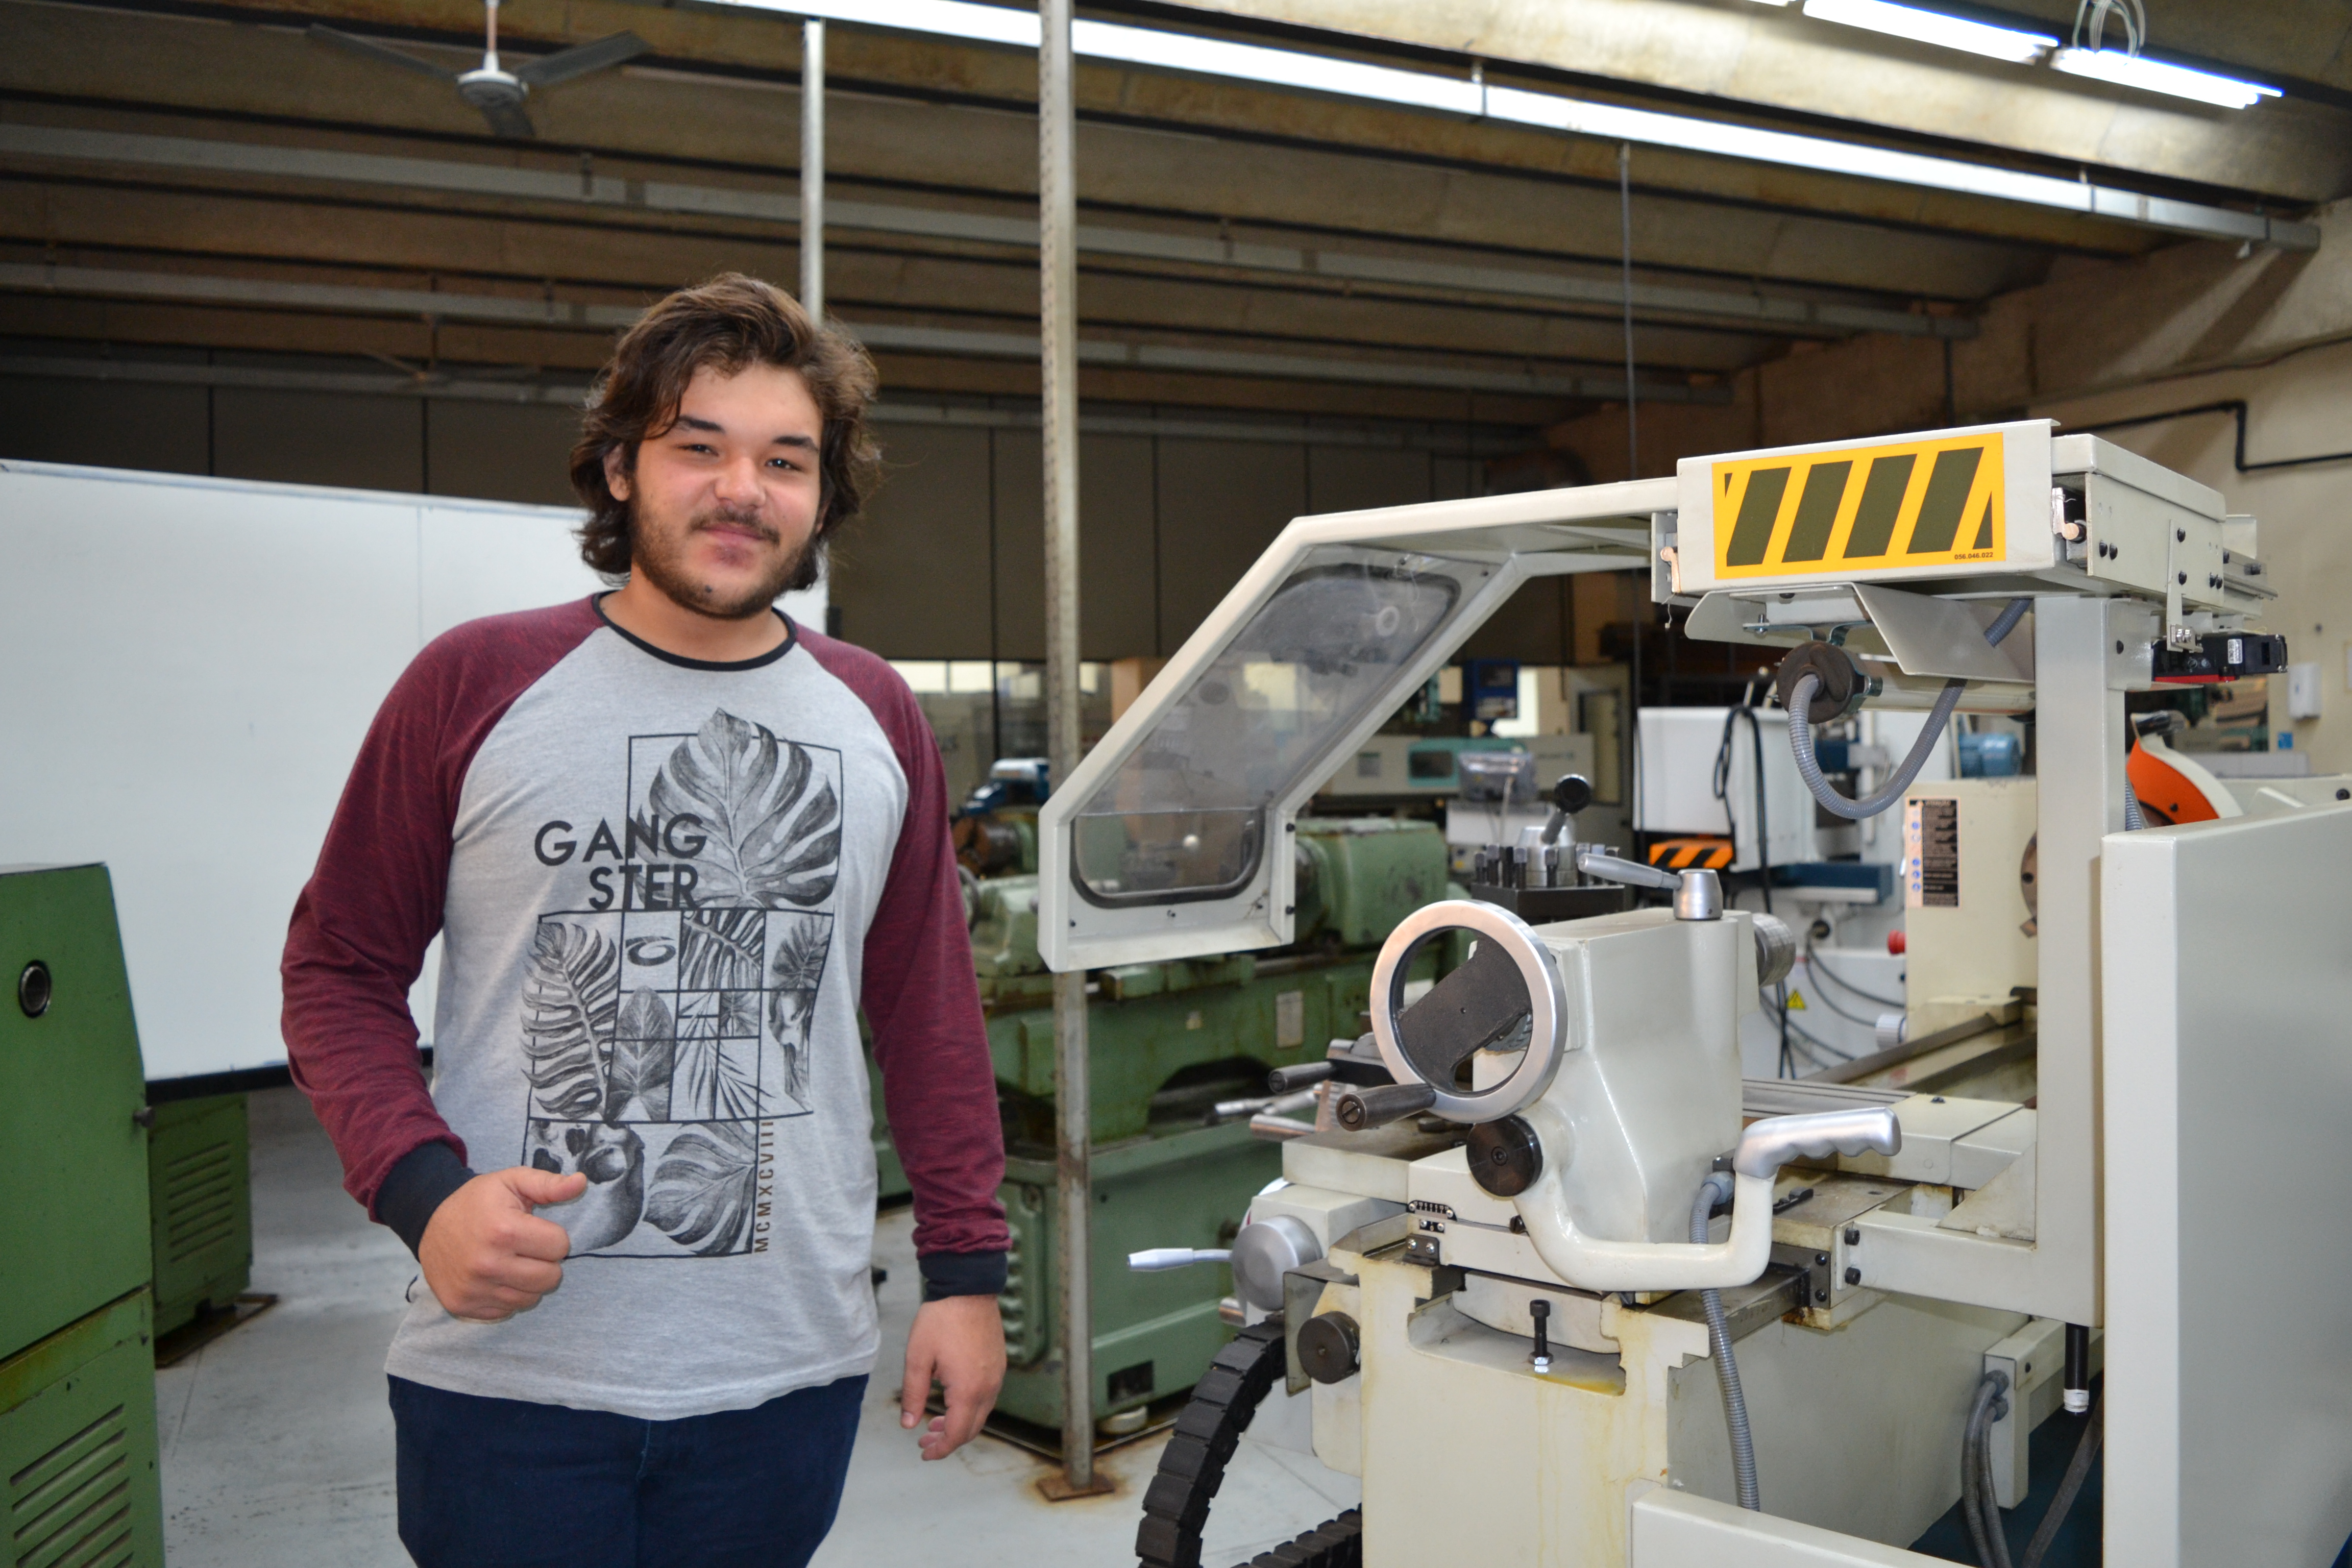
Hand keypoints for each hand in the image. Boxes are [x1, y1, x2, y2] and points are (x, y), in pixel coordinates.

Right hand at [417, 1166, 584, 1321]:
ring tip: (511, 1261)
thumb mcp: (512, 1181)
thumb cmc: (477, 1201)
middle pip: (550, 1278)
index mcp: (504, 1231)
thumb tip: (581, 1182)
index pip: (559, 1246)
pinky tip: (495, 1276)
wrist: (428, 1221)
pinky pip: (506, 1310)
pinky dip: (507, 1295)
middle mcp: (487, 1264)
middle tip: (526, 1248)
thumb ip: (548, 1185)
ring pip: (531, 1298)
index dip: (552, 1236)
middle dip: (546, 1262)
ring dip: (528, 1281)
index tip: (535, 1229)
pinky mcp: (462, 1306)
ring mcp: (473, 1289)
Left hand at [900, 1295, 1006, 1460]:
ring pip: (981, 1413)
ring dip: (959, 1423)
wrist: (968, 1288)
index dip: (940, 1448)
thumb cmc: (941, 1320)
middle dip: (948, 1440)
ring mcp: (997, 1376)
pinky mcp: (999, 1364)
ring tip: (935, 1421)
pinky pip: (986, 1397)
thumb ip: (913, 1394)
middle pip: (972, 1429)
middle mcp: (988, 1387)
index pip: (957, 1434)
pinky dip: (970, 1407)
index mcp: (968, 1390)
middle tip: (925, 1439)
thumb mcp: (918, 1358)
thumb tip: (908, 1425)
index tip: (923, 1452)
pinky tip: (952, 1399)